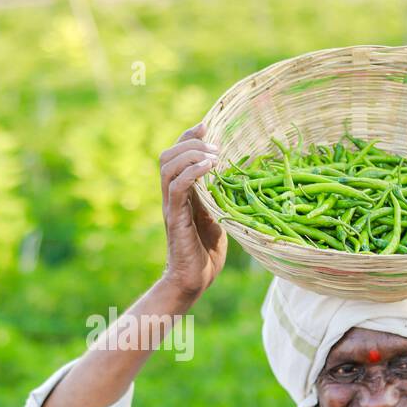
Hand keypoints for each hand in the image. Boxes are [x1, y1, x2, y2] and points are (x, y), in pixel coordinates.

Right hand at [159, 123, 226, 299]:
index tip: (207, 126)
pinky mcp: (175, 218)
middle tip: (215, 148)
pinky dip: (192, 172)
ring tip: (214, 157)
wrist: (195, 280)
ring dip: (192, 155)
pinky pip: (177, 187)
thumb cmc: (207, 253)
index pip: (176, 155)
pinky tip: (209, 168)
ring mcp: (172, 206)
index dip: (188, 137)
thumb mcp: (218, 217)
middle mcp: (172, 196)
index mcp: (181, 193)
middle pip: (167, 155)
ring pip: (168, 166)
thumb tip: (239, 179)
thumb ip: (219, 197)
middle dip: (190, 143)